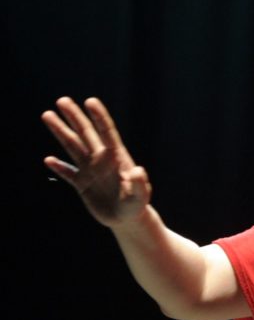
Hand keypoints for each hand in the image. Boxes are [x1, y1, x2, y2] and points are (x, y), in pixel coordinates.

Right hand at [41, 97, 151, 226]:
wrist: (127, 219)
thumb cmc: (137, 206)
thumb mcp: (140, 196)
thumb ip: (139, 184)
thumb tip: (138, 171)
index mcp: (116, 158)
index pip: (107, 133)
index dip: (99, 117)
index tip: (90, 101)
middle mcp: (101, 160)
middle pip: (85, 133)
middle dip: (74, 117)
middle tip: (62, 100)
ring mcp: (90, 171)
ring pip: (72, 147)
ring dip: (60, 131)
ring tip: (47, 115)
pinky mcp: (82, 184)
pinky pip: (67, 173)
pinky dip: (58, 167)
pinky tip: (48, 160)